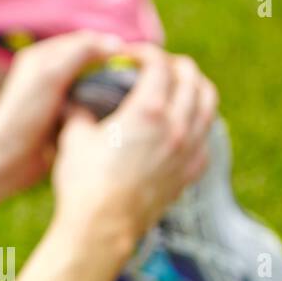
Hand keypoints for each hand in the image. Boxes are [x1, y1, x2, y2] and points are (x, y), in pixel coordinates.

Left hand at [0, 30, 126, 192]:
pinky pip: (88, 106)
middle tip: (138, 76)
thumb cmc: (25, 114)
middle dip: (112, 67)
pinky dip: (102, 106)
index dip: (108, 46)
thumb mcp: (52, 77)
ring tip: (133, 94)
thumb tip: (113, 42)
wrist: (8, 157)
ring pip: (91, 85)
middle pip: (89, 62)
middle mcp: (47, 73)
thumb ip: (80, 55)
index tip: (134, 56)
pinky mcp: (61, 118)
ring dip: (109, 88)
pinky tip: (118, 114)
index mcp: (41, 56)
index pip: (83, 41)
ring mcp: (55, 96)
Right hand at [51, 44, 217, 252]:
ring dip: (195, 88)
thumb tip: (76, 102)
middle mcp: (175, 127)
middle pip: (192, 79)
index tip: (129, 56)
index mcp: (146, 112)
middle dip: (175, 64)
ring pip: (208, 106)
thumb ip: (79, 112)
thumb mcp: (73, 138)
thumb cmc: (83, 182)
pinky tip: (182, 124)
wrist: (101, 227)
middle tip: (157, 65)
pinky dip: (198, 120)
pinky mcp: (189, 172)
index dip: (144, 53)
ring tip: (178, 86)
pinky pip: (206, 137)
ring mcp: (187, 151)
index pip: (158, 65)